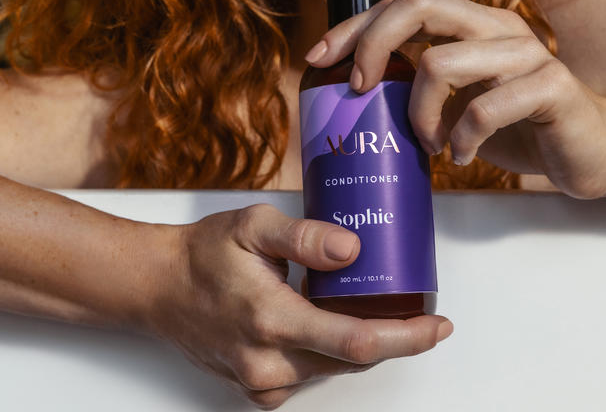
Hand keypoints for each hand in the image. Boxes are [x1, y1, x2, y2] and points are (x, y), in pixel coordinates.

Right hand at [152, 204, 451, 408]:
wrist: (158, 286)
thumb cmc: (204, 253)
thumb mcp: (254, 226)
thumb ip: (305, 237)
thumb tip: (354, 250)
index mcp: (272, 318)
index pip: (356, 341)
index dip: (406, 337)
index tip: (438, 325)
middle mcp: (269, 362)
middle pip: (353, 360)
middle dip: (394, 337)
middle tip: (419, 309)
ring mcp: (261, 382)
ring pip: (334, 368)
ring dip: (362, 343)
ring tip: (377, 307)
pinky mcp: (256, 388)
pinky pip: (310, 376)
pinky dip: (330, 353)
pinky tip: (329, 322)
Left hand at [305, 0, 605, 199]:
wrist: (591, 148)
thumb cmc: (517, 123)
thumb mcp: (457, 97)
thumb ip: (418, 83)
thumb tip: (351, 91)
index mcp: (472, 22)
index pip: (404, 1)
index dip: (356, 25)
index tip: (320, 58)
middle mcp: (497, 26)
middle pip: (419, 4)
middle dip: (372, 44)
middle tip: (360, 91)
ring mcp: (526, 53)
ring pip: (442, 61)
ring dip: (418, 113)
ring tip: (428, 143)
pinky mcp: (550, 88)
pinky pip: (485, 108)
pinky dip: (462, 139)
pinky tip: (463, 156)